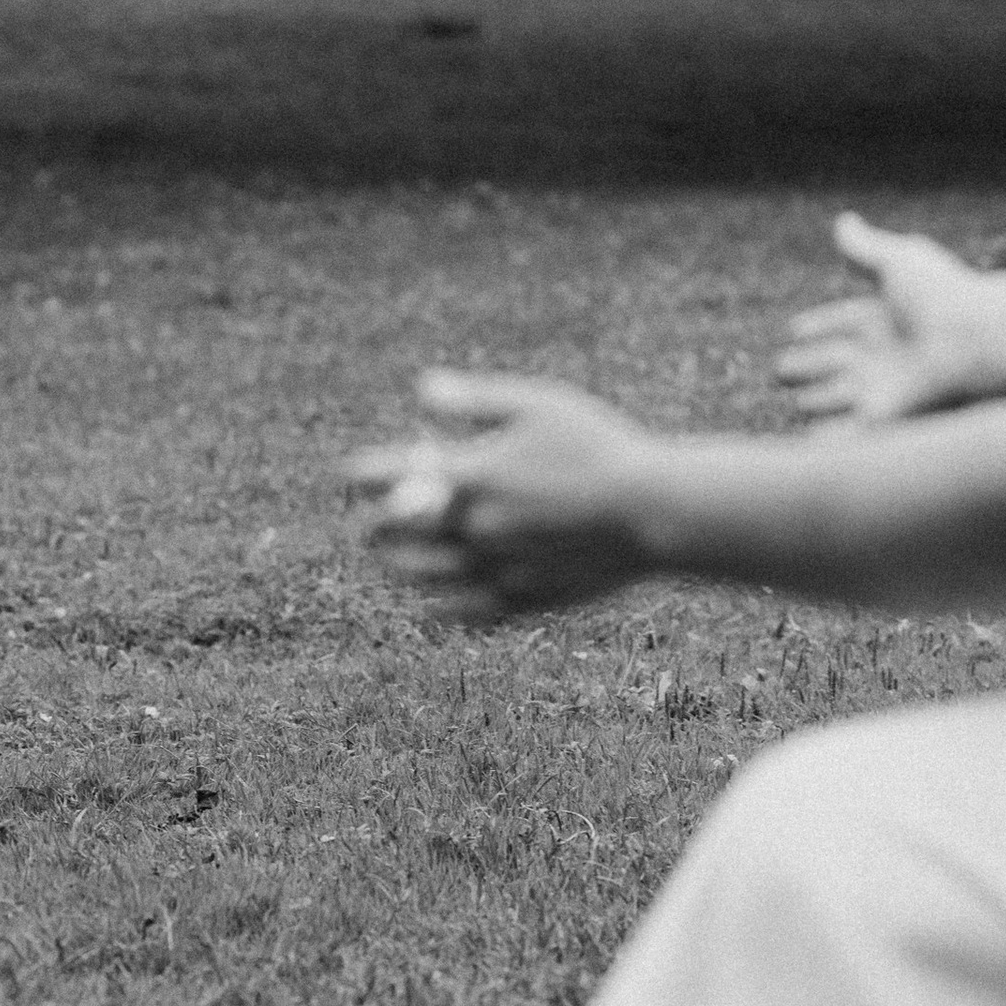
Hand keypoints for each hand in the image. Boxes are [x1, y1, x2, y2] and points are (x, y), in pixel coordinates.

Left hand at [350, 368, 655, 617]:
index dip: (359, 473)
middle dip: (371, 524)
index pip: (384, 476)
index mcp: (469, 473)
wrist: (655, 511)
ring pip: (417, 577)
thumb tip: (421, 390)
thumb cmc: (600, 446)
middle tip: (370, 520)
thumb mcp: (538, 403)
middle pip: (389, 534)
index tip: (350, 475)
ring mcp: (493, 569)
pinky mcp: (520, 601)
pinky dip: (437, 609)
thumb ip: (475, 398)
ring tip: (394, 559)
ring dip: (398, 565)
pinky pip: (460, 614)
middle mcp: (470, 527)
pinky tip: (431, 603)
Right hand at [774, 212, 983, 424]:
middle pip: (833, 361)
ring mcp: (883, 387)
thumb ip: (866, 248)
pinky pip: (851, 432)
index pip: (841, 321)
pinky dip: (829, 438)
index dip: (817, 326)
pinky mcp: (886, 416)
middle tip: (779, 370)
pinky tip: (809, 441)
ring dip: (815, 400)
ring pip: (835, 396)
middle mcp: (881, 354)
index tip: (793, 330)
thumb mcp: (899, 261)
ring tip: (794, 400)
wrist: (977, 339)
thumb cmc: (943, 294)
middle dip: (805, 366)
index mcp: (883, 317)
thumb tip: (843, 221)